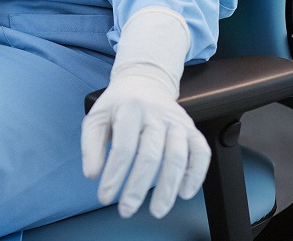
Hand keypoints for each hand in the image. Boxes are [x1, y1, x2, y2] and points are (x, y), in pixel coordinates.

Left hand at [80, 9, 209, 218]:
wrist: (145, 81)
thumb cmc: (119, 105)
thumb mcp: (97, 117)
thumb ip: (91, 145)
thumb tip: (92, 174)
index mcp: (130, 108)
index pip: (123, 147)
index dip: (114, 175)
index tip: (105, 197)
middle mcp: (156, 113)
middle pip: (150, 155)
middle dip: (138, 187)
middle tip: (127, 209)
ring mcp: (177, 121)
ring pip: (177, 157)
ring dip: (168, 188)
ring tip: (157, 210)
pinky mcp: (192, 129)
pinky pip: (201, 153)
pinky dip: (196, 175)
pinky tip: (184, 193)